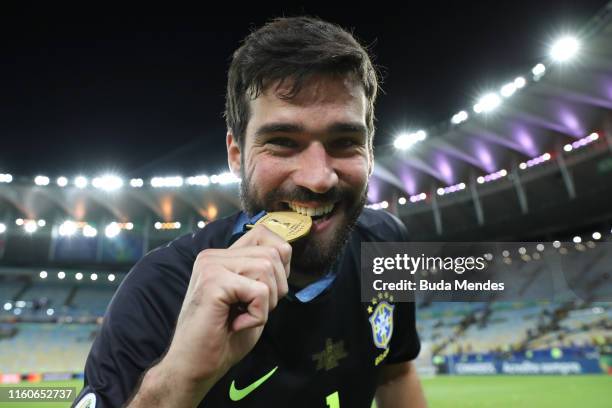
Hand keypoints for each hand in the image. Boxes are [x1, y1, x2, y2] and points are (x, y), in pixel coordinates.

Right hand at [162, 224, 291, 391]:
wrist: (194, 367)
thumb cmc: (224, 337)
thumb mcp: (252, 298)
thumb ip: (263, 272)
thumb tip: (285, 251)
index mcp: (222, 256)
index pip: (265, 233)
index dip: (280, 262)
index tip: (266, 290)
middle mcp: (213, 255)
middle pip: (274, 254)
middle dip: (276, 289)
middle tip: (250, 310)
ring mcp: (211, 266)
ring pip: (268, 269)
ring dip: (266, 303)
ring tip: (241, 316)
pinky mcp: (213, 282)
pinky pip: (260, 292)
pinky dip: (257, 315)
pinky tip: (236, 324)